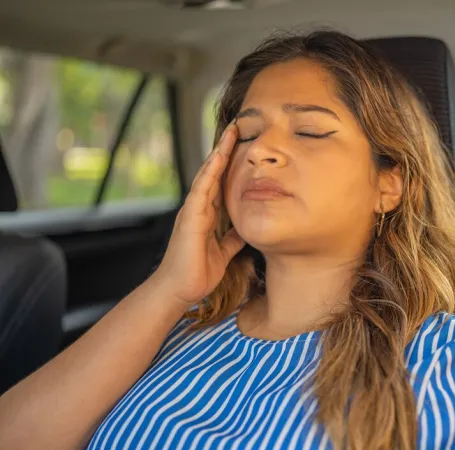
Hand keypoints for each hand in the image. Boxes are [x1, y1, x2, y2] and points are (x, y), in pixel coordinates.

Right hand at [151, 122, 244, 306]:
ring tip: (230, 134)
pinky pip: (201, 190)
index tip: (243, 145)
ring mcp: (192, 211)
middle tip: (237, 127)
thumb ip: (232, 238)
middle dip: (225, 150)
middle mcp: (199, 208)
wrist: (180, 289)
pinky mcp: (190, 218)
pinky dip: (209, 172)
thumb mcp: (224, 252)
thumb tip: (246, 230)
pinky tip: (218, 158)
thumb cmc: (198, 272)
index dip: (231, 164)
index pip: (221, 182)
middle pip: (213, 173)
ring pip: (207, 175)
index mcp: (207, 215)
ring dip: (218, 154)